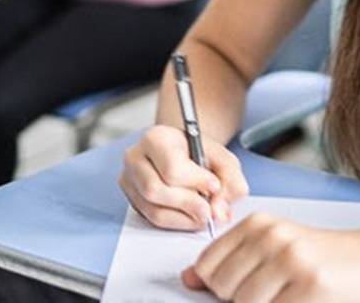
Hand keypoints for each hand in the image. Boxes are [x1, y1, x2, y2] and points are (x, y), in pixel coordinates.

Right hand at [120, 124, 248, 230]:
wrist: (182, 152)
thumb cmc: (200, 153)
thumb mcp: (222, 158)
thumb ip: (230, 180)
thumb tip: (219, 211)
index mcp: (156, 138)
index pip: (171, 167)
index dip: (196, 182)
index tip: (214, 186)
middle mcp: (136, 157)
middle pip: (155, 190)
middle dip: (187, 204)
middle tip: (209, 210)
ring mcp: (129, 180)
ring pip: (153, 209)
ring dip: (183, 218)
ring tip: (203, 214)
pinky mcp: (131, 199)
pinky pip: (151, 219)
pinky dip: (176, 222)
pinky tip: (190, 216)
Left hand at [185, 216, 359, 302]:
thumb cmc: (324, 256)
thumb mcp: (275, 246)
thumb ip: (232, 260)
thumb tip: (190, 278)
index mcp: (259, 224)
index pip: (207, 265)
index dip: (216, 286)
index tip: (237, 288)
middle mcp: (272, 238)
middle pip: (222, 288)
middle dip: (238, 300)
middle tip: (272, 292)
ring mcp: (291, 262)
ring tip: (287, 295)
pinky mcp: (310, 286)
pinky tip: (299, 300)